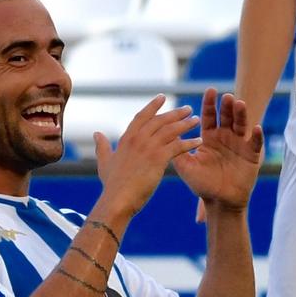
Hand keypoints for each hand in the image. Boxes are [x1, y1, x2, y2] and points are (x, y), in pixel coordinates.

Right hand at [93, 96, 199, 221]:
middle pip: (160, 120)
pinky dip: (189, 142)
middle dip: (175, 113)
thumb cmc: (112, 184)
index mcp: (126, 138)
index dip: (152, 106)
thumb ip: (102, 146)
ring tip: (196, 120)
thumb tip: (96, 133)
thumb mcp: (105, 162)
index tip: (162, 97)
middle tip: (188, 109)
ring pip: (171, 130)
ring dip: (185, 124)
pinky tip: (199, 141)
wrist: (118, 199)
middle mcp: (138, 139)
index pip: (142, 116)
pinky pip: (178, 146)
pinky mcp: (158, 158)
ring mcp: (148, 147)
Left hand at [174, 89, 263, 214]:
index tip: (210, 90)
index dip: (209, 104)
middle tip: (226, 96)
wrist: (220, 202)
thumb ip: (177, 150)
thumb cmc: (202, 184)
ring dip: (241, 114)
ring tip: (240, 104)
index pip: (209, 116)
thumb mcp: (186, 166)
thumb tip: (162, 133)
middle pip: (227, 117)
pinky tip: (256, 127)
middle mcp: (226, 137)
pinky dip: (257, 136)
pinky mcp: (252, 155)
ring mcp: (240, 144)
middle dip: (226, 106)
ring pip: (241, 125)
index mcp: (210, 137)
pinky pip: (255, 143)